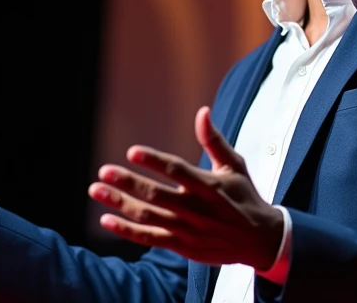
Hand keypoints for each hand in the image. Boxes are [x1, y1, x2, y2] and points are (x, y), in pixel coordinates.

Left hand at [88, 106, 283, 270]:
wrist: (261, 241)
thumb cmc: (245, 197)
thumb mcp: (234, 166)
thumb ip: (214, 141)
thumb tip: (202, 111)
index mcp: (209, 186)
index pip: (177, 171)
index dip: (154, 161)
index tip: (132, 151)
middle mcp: (197, 209)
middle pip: (157, 195)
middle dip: (128, 183)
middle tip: (104, 171)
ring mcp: (188, 229)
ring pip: (148, 216)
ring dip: (120, 204)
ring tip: (95, 190)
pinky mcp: (182, 246)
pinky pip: (149, 238)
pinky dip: (127, 230)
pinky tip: (107, 219)